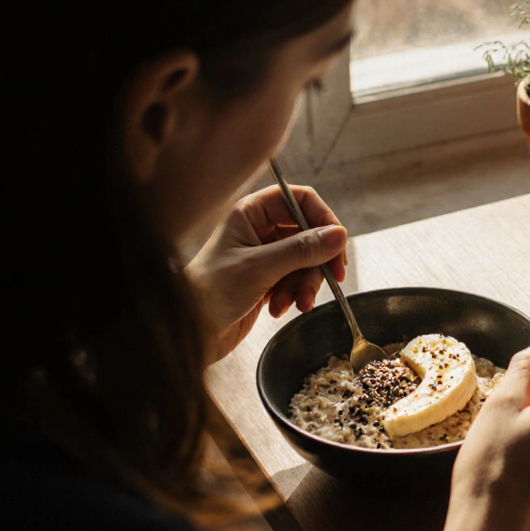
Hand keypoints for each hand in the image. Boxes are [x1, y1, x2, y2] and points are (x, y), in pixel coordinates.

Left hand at [185, 185, 346, 361]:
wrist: (190, 330)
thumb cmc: (211, 292)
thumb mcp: (261, 268)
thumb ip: (302, 250)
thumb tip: (340, 235)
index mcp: (252, 213)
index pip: (300, 200)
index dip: (323, 219)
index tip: (337, 245)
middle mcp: (260, 230)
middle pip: (309, 234)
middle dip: (318, 261)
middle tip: (333, 280)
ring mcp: (265, 256)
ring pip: (307, 262)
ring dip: (306, 285)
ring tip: (295, 304)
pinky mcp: (268, 280)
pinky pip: (297, 282)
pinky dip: (294, 296)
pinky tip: (279, 309)